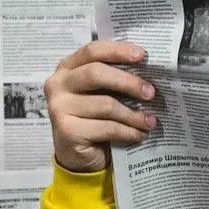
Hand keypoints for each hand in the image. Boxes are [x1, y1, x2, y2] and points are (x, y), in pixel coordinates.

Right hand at [44, 40, 159, 173]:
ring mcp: (59, 108)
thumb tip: (149, 71)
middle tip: (151, 93)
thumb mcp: (101, 94)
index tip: (142, 55)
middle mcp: (58, 84)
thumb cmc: (93, 119)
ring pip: (105, 104)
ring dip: (133, 114)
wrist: (78, 157)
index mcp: (67, 68)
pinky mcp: (67, 131)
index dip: (117, 51)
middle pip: (96, 74)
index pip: (92, 51)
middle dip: (128, 82)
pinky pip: (107, 128)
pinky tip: (140, 134)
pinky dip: (128, 131)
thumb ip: (114, 79)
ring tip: (151, 121)